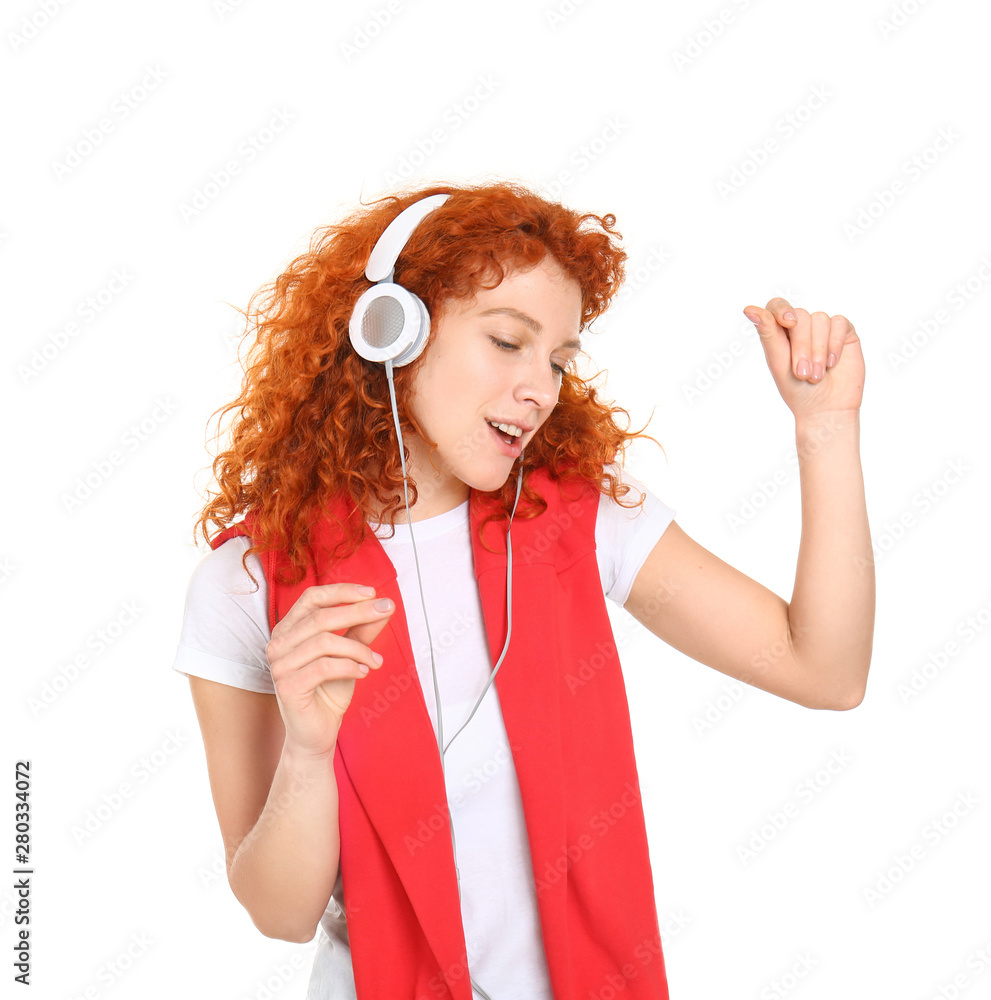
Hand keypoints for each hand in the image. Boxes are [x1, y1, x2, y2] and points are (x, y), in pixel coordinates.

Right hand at [265, 584, 394, 758]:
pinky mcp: (287, 687)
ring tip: (376, 661)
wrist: (317, 734)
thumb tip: (384, 605)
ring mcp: (279, 665)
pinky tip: (364, 672)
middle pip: (321, 616)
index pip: (312, 597)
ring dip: (359, 648)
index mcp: (289, 629)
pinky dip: (350, 666)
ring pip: (325, 641)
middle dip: (358, 611)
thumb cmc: (329, 692)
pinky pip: (324, 667)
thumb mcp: (350, 654)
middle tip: (386, 611)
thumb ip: (362, 630)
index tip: (373, 593)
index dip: (342, 591)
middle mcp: (278, 643)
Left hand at [744, 298, 864, 418]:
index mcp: (780, 332)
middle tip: (802, 373)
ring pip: (820, 319)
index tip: (788, 323)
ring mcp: (823, 328)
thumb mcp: (778, 362)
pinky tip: (833, 363)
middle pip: (800, 315)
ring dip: (819, 350)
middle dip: (802, 346)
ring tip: (817, 375)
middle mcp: (801, 326)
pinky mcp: (844, 332)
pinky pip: (840, 323)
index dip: (782, 310)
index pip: (777, 305)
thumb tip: (748, 308)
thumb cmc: (797, 390)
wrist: (825, 409)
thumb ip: (767, 334)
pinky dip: (835, 344)